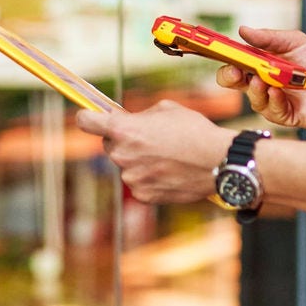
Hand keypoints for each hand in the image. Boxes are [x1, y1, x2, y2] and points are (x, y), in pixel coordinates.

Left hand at [77, 101, 232, 204]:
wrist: (218, 162)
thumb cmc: (195, 131)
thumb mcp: (166, 109)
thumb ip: (140, 115)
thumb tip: (129, 121)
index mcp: (124, 130)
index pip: (87, 122)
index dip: (88, 118)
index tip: (90, 118)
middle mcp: (122, 155)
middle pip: (110, 145)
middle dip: (125, 141)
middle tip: (150, 139)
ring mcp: (132, 178)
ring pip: (127, 165)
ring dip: (139, 161)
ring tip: (167, 156)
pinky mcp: (143, 196)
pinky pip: (139, 183)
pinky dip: (150, 178)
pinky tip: (169, 171)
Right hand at [216, 28, 305, 130]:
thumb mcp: (294, 42)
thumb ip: (268, 37)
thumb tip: (243, 30)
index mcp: (259, 66)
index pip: (233, 64)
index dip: (225, 59)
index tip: (222, 53)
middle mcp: (260, 85)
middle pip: (233, 84)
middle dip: (229, 76)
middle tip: (235, 71)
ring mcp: (270, 101)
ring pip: (252, 98)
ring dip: (255, 89)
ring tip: (263, 79)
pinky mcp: (283, 115)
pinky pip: (271, 110)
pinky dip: (272, 99)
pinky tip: (277, 91)